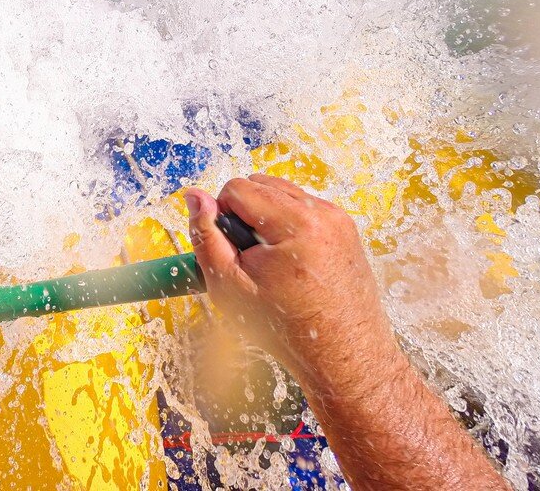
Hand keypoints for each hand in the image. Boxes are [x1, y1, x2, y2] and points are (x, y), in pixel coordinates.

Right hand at [185, 175, 403, 392]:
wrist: (342, 356)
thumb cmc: (286, 328)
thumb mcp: (229, 285)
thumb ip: (206, 236)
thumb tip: (193, 195)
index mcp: (297, 223)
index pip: (239, 188)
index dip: (223, 217)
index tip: (234, 252)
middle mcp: (324, 214)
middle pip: (261, 184)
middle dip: (246, 214)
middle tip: (251, 259)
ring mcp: (339, 219)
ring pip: (282, 194)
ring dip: (266, 218)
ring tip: (271, 263)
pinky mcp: (346, 229)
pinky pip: (304, 209)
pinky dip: (289, 227)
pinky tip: (290, 264)